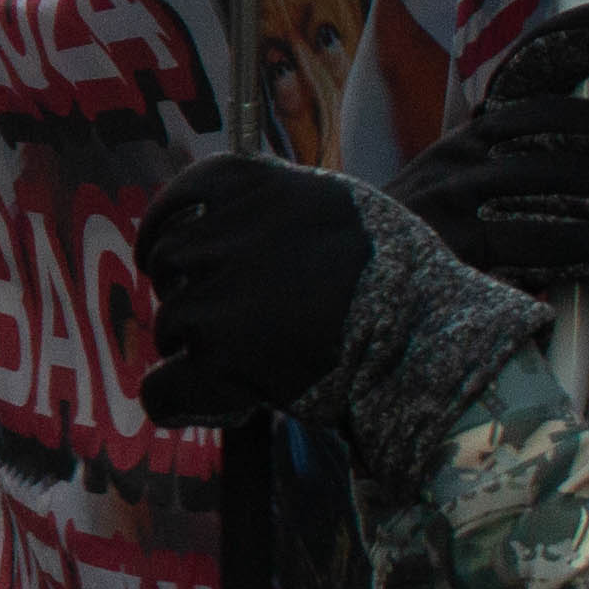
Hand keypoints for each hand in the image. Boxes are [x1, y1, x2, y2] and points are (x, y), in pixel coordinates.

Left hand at [132, 154, 373, 429]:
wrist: (428, 337)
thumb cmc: (399, 274)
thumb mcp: (339, 205)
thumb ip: (277, 205)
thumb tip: (221, 217)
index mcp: (253, 186)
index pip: (181, 199)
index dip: (167, 227)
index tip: (164, 250)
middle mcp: (224, 235)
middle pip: (169, 262)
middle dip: (186, 289)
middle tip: (225, 318)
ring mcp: (216, 298)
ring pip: (170, 324)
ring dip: (194, 345)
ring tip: (241, 361)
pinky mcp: (219, 360)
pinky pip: (161, 388)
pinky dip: (172, 400)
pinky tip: (194, 401)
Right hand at [386, 0, 588, 291]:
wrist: (350, 287)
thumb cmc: (436, 251)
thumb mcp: (477, 194)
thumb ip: (542, 170)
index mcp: (473, 135)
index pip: (529, 65)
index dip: (583, 33)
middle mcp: (463, 152)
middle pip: (565, 121)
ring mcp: (457, 196)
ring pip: (563, 178)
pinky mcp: (458, 247)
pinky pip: (546, 240)